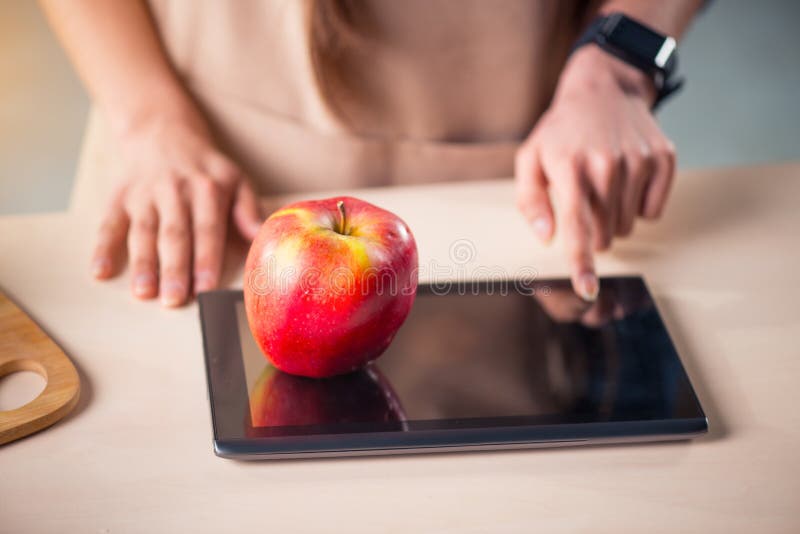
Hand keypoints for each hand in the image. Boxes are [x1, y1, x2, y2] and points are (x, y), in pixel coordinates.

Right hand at [91, 110, 263, 306]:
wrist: (162, 132)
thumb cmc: (205, 167)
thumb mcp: (236, 179)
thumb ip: (249, 209)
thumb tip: (262, 235)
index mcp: (207, 190)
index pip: (208, 229)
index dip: (206, 259)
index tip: (206, 287)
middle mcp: (174, 192)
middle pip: (174, 235)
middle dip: (174, 269)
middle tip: (174, 300)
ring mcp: (144, 195)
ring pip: (143, 233)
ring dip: (142, 263)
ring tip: (143, 292)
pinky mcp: (120, 197)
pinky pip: (109, 223)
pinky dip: (102, 247)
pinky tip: (100, 271)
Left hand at [515, 45, 675, 299]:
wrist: (603, 88)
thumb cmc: (560, 131)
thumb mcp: (530, 159)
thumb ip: (530, 200)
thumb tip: (545, 236)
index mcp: (569, 167)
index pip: (576, 226)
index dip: (581, 262)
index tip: (587, 289)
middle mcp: (606, 164)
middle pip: (605, 234)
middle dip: (594, 232)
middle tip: (585, 203)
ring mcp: (639, 160)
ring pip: (629, 226)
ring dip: (615, 217)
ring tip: (604, 185)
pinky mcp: (663, 158)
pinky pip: (653, 210)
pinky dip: (640, 204)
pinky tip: (627, 179)